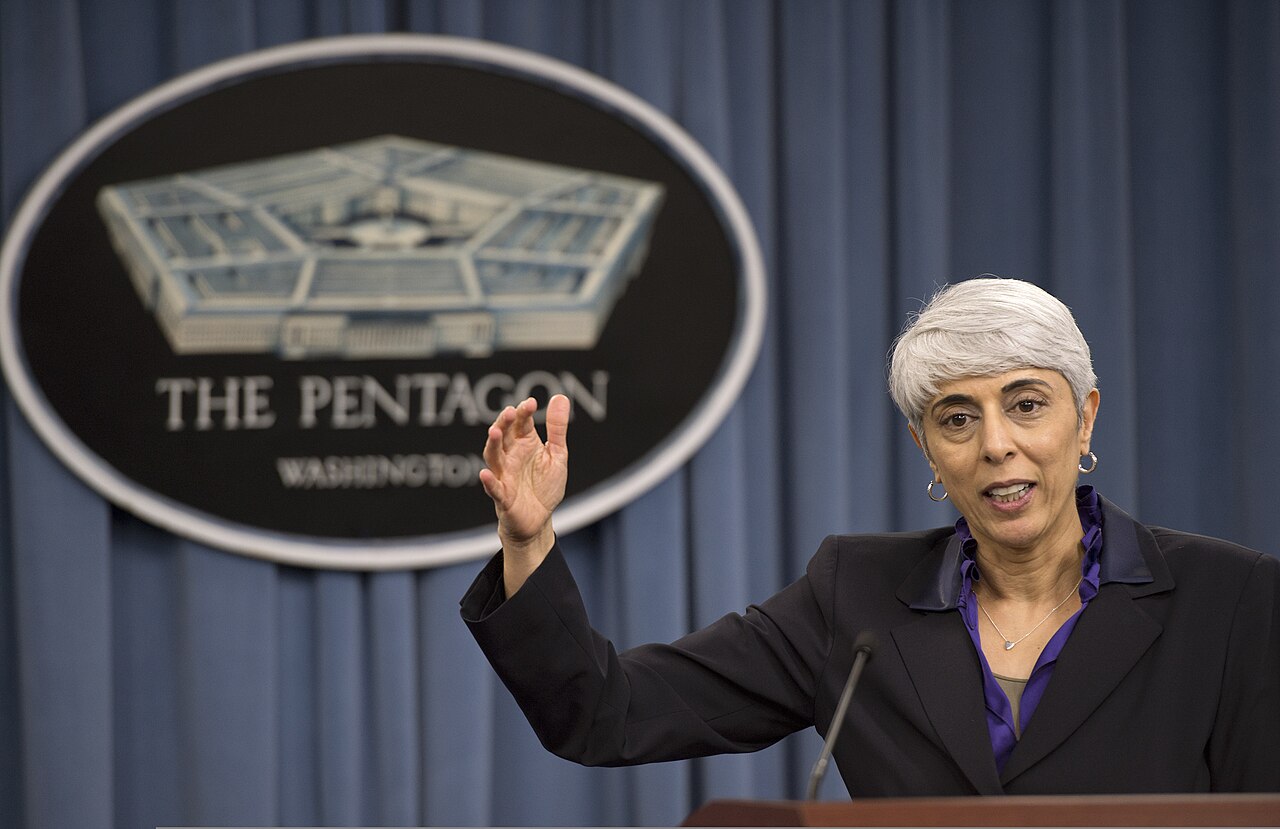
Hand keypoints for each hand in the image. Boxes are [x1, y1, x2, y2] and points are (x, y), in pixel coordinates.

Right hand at [479, 394, 569, 593]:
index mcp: (524, 444)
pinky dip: (489, 482)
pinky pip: (494, 489)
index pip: (520, 423)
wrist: (539, 519)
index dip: (523, 412)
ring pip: (493, 457)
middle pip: (503, 436)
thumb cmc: (545, 485)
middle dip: (504, 423)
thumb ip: (557, 428)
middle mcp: (511, 456)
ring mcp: (504, 475)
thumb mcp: (557, 455)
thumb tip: (560, 396)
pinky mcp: (503, 497)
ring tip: (494, 432)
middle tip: (509, 412)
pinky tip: (485, 474)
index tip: (531, 403)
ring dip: (492, 445)